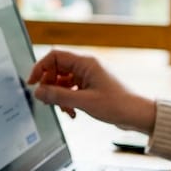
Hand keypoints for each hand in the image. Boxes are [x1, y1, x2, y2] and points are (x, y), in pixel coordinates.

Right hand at [26, 49, 156, 132]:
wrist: (138, 114)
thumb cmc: (118, 105)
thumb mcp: (84, 102)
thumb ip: (58, 96)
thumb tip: (38, 92)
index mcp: (86, 63)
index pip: (54, 56)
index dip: (40, 68)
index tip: (33, 83)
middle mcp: (86, 66)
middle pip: (56, 69)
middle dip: (49, 86)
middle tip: (49, 101)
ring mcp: (89, 77)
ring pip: (63, 82)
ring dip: (59, 96)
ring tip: (66, 111)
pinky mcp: (92, 87)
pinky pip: (72, 90)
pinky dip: (68, 101)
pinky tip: (73, 113)